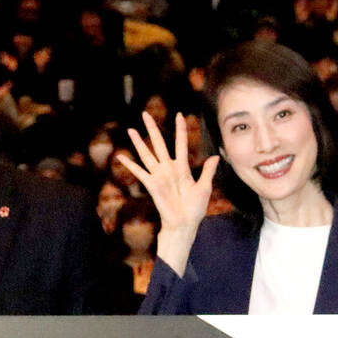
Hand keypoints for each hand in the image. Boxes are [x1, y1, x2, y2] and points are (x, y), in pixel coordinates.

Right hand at [117, 111, 218, 276]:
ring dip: (138, 142)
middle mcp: (169, 169)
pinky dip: (130, 165)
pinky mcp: (152, 185)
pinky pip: (139, 172)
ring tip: (131, 129)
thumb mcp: (204, 187)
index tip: (179, 115)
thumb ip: (207, 171)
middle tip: (145, 114)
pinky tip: (121, 157)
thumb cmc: (195, 208)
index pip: (180, 143)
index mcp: (182, 168)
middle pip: (159, 144)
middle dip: (152, 129)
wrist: (185, 224)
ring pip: (147, 154)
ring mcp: (159, 176)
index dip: (180, 129)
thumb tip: (216, 156)